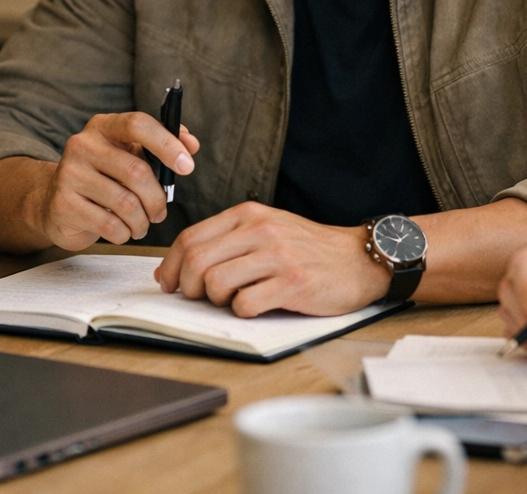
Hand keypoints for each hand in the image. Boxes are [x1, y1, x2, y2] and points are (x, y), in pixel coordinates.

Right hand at [29, 112, 198, 249]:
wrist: (57, 204)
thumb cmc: (104, 178)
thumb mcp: (130, 156)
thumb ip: (162, 146)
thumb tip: (192, 144)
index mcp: (103, 126)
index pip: (138, 125)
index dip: (167, 144)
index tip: (187, 167)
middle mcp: (82, 144)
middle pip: (136, 171)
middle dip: (156, 199)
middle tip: (160, 213)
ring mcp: (68, 173)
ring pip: (125, 203)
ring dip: (142, 221)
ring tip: (141, 225)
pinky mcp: (62, 204)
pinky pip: (109, 225)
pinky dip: (124, 234)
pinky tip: (121, 231)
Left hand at [155, 203, 388, 316]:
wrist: (358, 259)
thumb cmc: (309, 248)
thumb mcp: (268, 228)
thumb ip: (230, 240)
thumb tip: (182, 265)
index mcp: (249, 214)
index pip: (191, 237)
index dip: (170, 265)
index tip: (168, 282)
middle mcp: (261, 230)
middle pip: (197, 261)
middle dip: (188, 286)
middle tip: (199, 297)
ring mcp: (277, 256)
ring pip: (216, 283)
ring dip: (216, 300)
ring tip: (232, 300)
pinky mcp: (292, 283)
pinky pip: (246, 304)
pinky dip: (243, 312)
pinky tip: (256, 306)